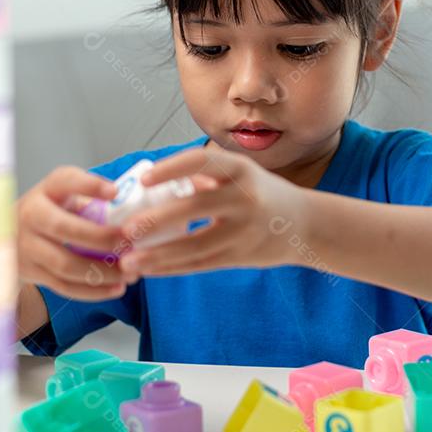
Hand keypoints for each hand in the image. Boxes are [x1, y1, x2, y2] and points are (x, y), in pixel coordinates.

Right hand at [16, 166, 138, 300]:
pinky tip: (117, 288)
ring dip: (103, 272)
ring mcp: (26, 247)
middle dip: (103, 239)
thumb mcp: (65, 196)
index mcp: (46, 191)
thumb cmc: (51, 212)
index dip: (90, 186)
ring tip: (131, 273)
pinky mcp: (31, 273)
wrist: (8, 237)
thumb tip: (132, 212)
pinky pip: (64, 286)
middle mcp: (30, 216)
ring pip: (66, 264)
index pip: (65, 181)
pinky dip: (94, 291)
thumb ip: (91, 201)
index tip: (115, 192)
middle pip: (66, 230)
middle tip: (131, 244)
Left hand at [116, 148, 309, 275]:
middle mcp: (246, 197)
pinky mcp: (242, 256)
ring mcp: (245, 230)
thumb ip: (204, 177)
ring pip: (196, 245)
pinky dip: (173, 268)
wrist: (305, 224)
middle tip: (126, 229)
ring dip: (158, 255)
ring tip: (128, 261)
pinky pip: (202, 264)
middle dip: (158, 221)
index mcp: (241, 169)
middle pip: (195, 208)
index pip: (202, 162)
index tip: (144, 179)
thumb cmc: (261, 194)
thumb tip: (151, 185)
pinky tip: (150, 269)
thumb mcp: (241, 174)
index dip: (171, 169)